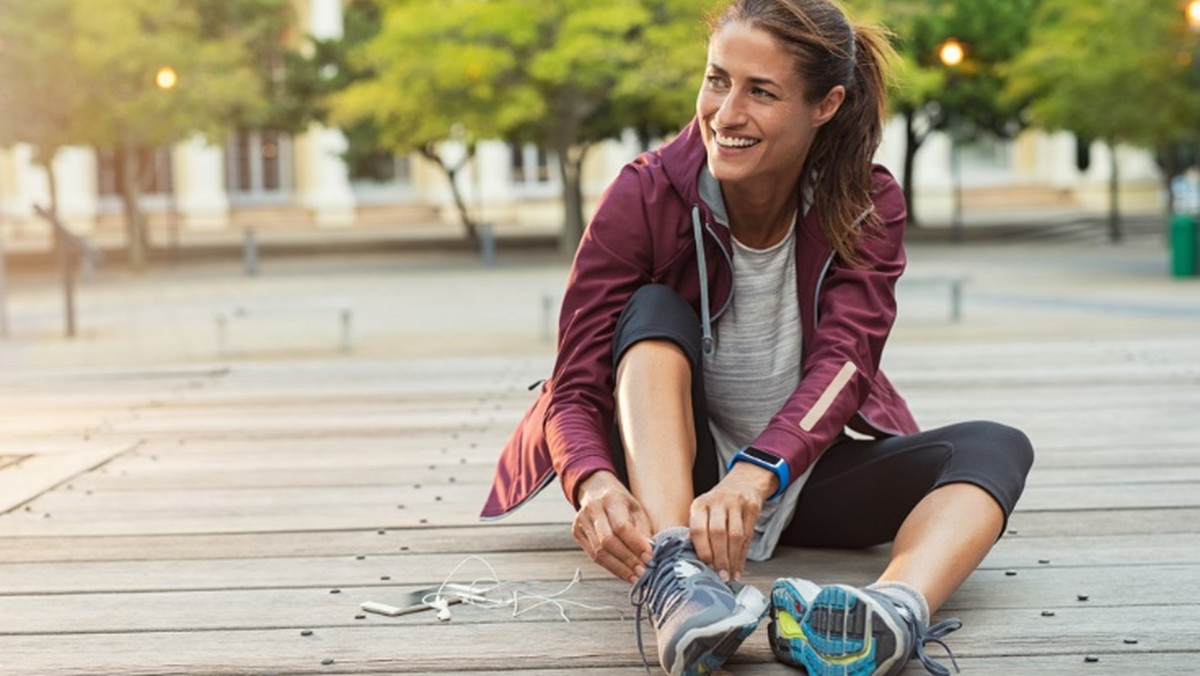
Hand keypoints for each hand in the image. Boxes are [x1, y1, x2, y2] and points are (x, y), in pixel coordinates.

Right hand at [572, 471, 653, 583]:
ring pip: (598, 552)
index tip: (649, 558)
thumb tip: (650, 553)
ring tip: (635, 578)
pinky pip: (593, 555)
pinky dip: (610, 567)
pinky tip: (623, 573)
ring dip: (619, 568)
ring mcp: (581, 521)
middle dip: (627, 561)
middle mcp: (592, 509)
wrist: (595, 489)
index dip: (635, 544)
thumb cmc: (621, 501)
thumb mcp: (636, 508)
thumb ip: (642, 529)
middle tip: (643, 573)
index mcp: (610, 499)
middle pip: (608, 541)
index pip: (621, 526)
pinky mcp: (577, 532)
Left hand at [689, 463, 775, 581]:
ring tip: (729, 576)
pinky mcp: (751, 507)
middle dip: (719, 558)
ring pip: (735, 536)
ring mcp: (736, 503)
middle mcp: (717, 501)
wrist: (742, 484)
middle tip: (720, 576)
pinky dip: (742, 557)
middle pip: (718, 533)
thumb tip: (690, 558)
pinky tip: (738, 569)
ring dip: (732, 560)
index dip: (702, 550)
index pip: (698, 529)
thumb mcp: (703, 512)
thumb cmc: (718, 505)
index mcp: (700, 504)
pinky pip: (748, 536)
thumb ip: (696, 532)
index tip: (705, 567)